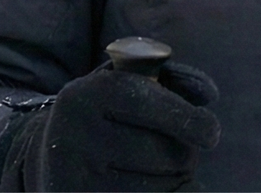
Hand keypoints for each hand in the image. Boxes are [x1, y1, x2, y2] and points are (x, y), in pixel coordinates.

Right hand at [3, 60, 220, 191]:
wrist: (49, 158)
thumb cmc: (106, 118)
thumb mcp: (127, 86)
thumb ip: (170, 79)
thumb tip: (208, 93)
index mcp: (84, 96)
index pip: (145, 102)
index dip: (187, 119)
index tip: (211, 135)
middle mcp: (71, 136)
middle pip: (162, 153)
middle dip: (184, 155)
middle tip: (179, 154)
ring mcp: (72, 178)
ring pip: (161, 187)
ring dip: (177, 181)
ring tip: (160, 171)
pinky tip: (160, 189)